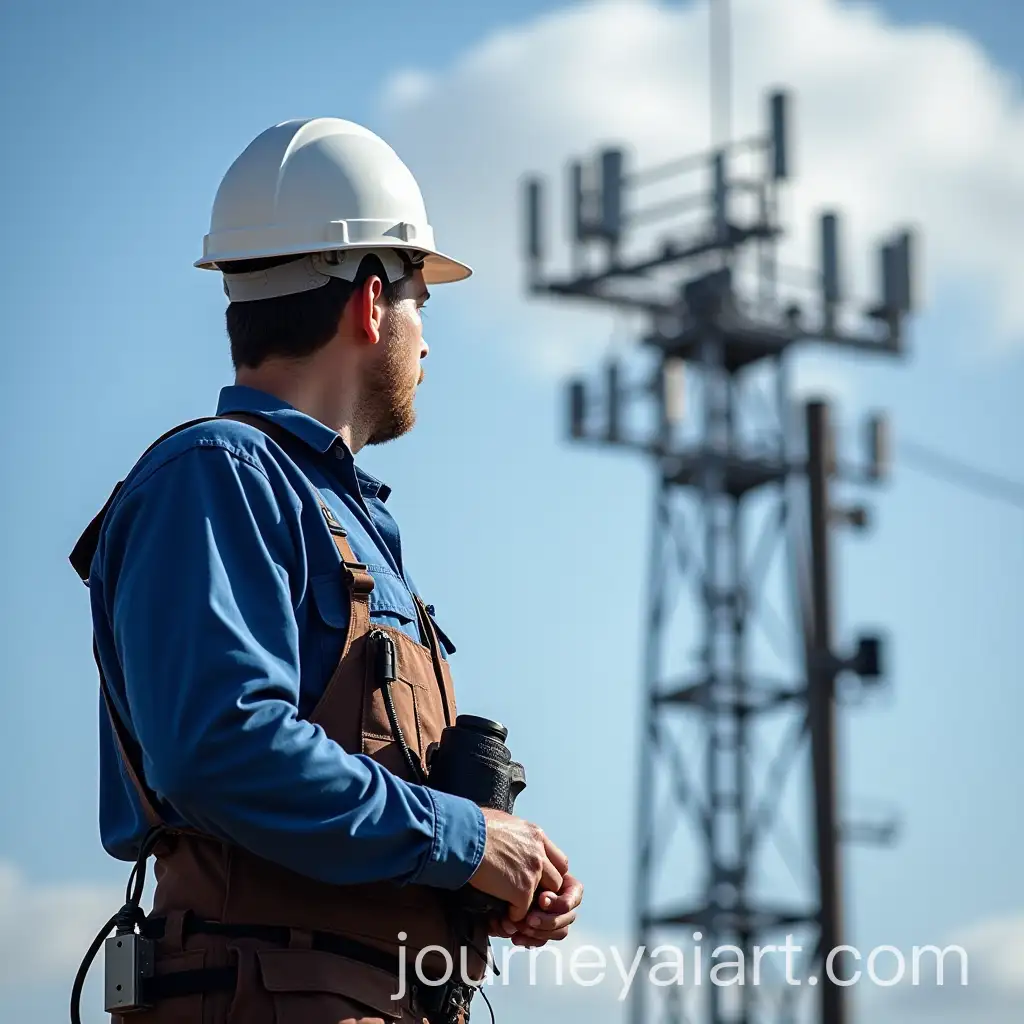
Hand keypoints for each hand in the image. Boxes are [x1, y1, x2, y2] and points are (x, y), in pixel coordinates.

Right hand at [467, 808, 566, 922]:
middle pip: (557, 880)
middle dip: (544, 890)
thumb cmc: (474, 826)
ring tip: (517, 906)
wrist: (464, 837)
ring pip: (544, 897)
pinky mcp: (522, 890)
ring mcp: (533, 872)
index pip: (558, 859)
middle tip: (528, 894)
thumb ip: (515, 833)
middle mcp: (539, 853)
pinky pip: (524, 910)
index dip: (549, 872)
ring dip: (532, 903)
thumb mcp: (503, 821)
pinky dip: (515, 914)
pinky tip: (505, 911)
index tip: (538, 878)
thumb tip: (508, 835)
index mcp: (536, 835)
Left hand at [492, 872, 583, 946]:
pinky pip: (542, 940)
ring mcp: (552, 916)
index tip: (541, 900)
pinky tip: (516, 937)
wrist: (495, 877)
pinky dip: (530, 940)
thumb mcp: (533, 858)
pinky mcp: (540, 929)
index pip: (575, 894)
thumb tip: (544, 899)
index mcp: (564, 881)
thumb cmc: (513, 863)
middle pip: (569, 917)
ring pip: (560, 931)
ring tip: (521, 926)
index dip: (560, 900)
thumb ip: (545, 870)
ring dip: (541, 932)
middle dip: (548, 920)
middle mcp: (561, 900)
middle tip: (529, 918)